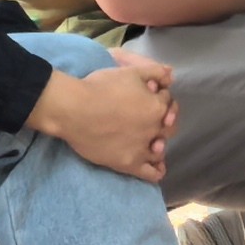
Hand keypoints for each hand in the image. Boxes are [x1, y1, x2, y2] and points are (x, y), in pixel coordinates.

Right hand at [29, 61, 174, 180]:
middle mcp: (154, 129)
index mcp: (157, 106)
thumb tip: (170, 75)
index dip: (158, 98)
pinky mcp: (128, 163)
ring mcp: (142, 148)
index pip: (167, 103)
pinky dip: (156, 171)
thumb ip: (154, 72)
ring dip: (159, 146)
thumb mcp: (130, 72)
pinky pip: (150, 173)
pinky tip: (157, 168)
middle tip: (146, 119)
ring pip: (160, 150)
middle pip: (168, 127)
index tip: (147, 97)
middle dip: (162, 122)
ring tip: (152, 144)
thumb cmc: (100, 87)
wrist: (73, 109)